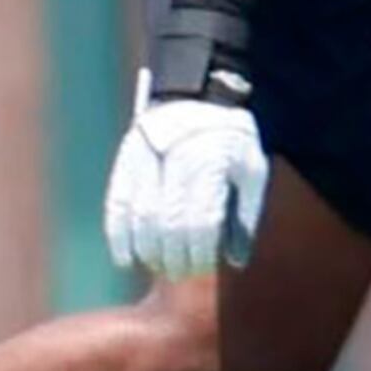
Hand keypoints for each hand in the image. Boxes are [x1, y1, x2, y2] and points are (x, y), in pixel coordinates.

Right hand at [103, 75, 267, 283]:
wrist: (200, 96)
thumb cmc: (232, 141)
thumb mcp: (252, 169)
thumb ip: (245, 214)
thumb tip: (235, 261)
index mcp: (212, 162)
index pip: (201, 220)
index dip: (200, 251)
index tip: (202, 268)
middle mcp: (176, 160)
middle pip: (169, 223)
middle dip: (174, 256)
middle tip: (180, 274)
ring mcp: (147, 159)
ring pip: (141, 217)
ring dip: (148, 251)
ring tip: (159, 267)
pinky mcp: (126, 161)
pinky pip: (118, 204)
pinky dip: (119, 236)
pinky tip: (126, 258)